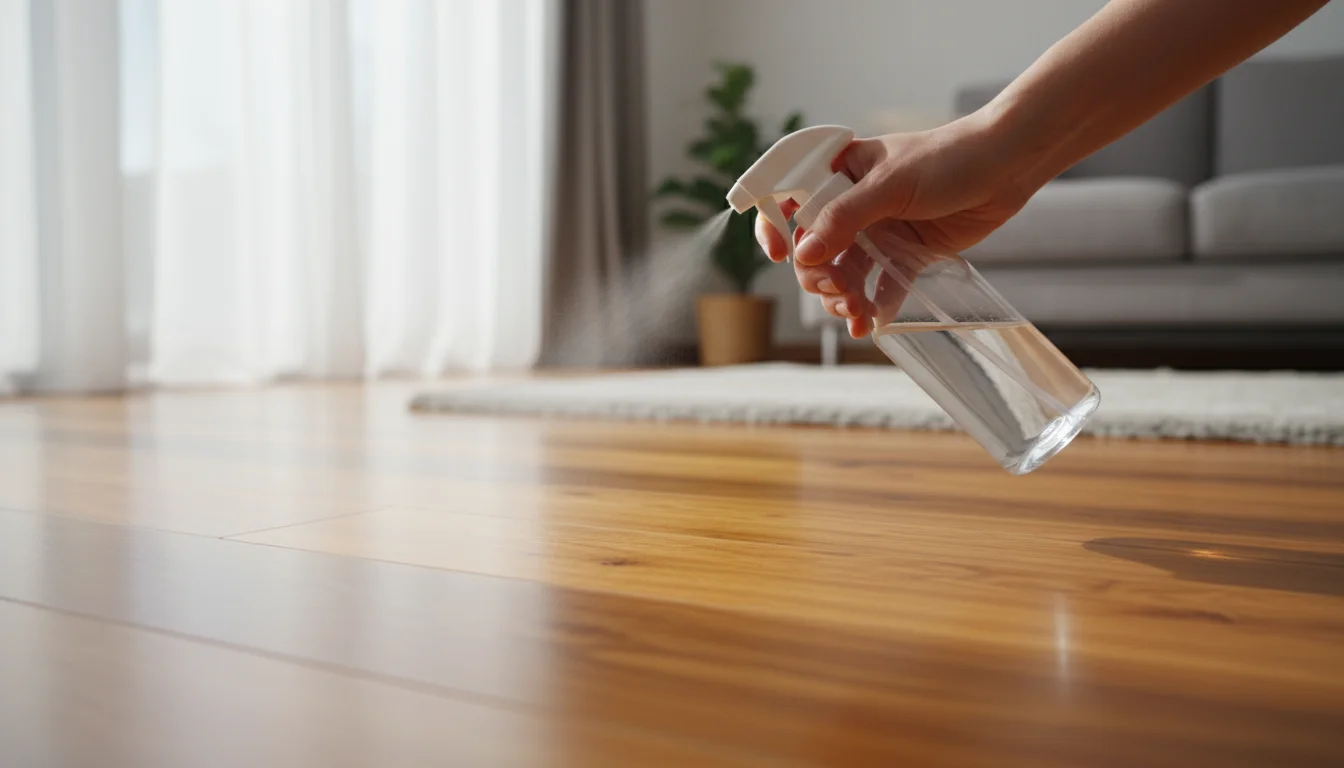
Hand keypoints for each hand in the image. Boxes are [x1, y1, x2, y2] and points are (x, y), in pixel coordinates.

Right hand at [755, 113, 1033, 336]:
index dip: (774, 227)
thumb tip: (803, 253)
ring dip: (844, 298)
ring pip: (845, 273)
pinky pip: (882, 286)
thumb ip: (845, 218)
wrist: (1007, 165)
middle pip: (814, 250)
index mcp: (838, 174)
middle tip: (840, 293)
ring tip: (858, 316)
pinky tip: (874, 324)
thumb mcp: (890, 185)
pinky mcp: (907, 253)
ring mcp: (879, 230)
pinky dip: (876, 306)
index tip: (777, 255)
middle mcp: (852, 204)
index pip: (787, 199)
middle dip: (819, 277)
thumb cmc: (948, 158)